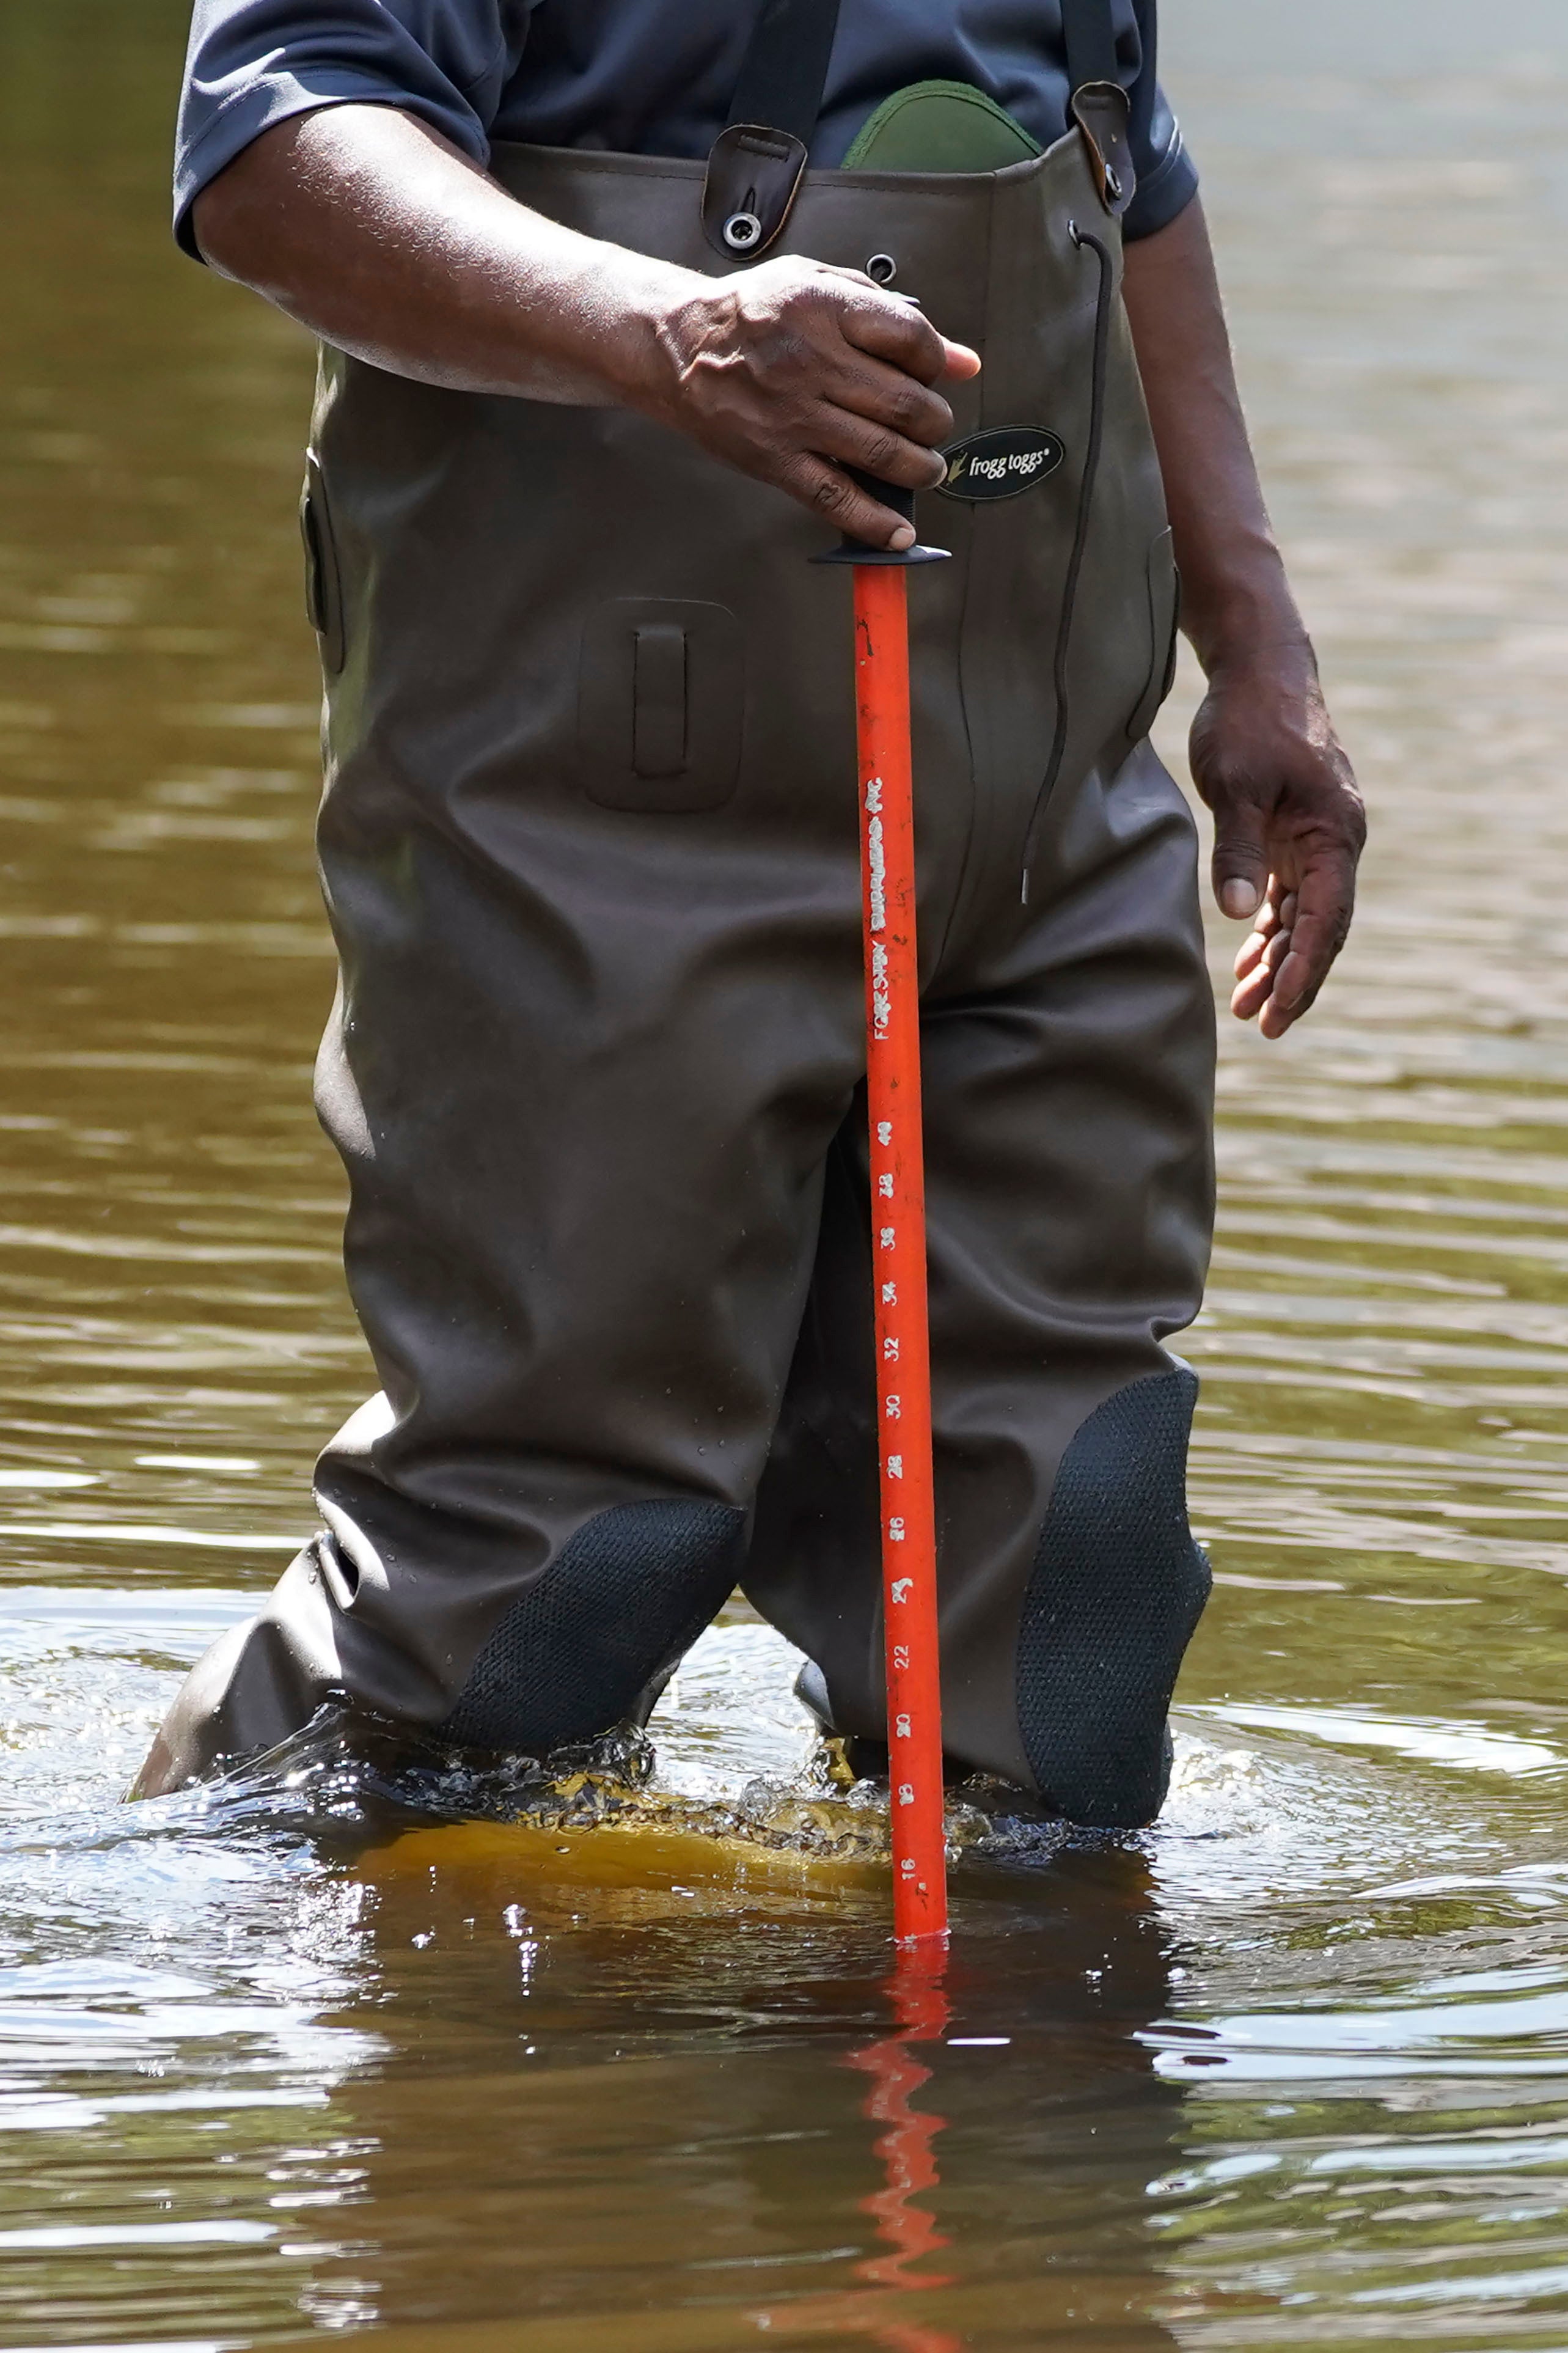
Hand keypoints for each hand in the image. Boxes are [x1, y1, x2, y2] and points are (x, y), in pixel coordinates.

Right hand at [641, 257, 980, 550]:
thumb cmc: (751, 314)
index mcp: (825, 310)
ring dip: (918, 469)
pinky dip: (873, 522)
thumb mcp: (820, 286)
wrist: (679, 347)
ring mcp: (792, 416)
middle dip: (935, 424)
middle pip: (905, 404)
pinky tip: (896, 532)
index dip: (936, 363)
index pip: (911, 339)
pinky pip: (835, 498)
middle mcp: (810, 362)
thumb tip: (960, 360)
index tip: (936, 375)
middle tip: (934, 428)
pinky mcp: (774, 459)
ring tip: (924, 468)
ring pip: (881, 453)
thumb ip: (889, 315)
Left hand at [1188, 646, 1364, 1038]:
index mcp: (1334, 833)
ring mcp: (1317, 840)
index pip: (1326, 917)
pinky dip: (1270, 931)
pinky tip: (1248, 963)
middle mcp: (1335, 842)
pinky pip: (1289, 897)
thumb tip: (1238, 915)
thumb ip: (1239, 849)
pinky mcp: (1294, 835)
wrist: (1258, 672)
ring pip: (1304, 917)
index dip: (1305, 968)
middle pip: (1322, 927)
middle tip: (1266, 1028)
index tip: (1281, 1009)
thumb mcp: (1235, 783)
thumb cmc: (1245, 721)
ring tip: (1248, 1009)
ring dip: (1279, 962)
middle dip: (1296, 979)